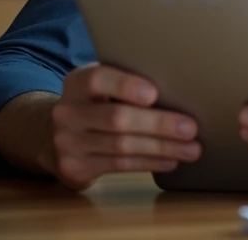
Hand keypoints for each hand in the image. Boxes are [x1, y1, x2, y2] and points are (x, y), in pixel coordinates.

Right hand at [45, 63, 202, 189]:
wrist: (57, 136)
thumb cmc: (96, 104)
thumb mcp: (102, 87)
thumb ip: (127, 83)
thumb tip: (180, 89)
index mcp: (77, 82)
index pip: (97, 79)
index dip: (125, 85)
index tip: (154, 93)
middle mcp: (67, 112)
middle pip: (117, 118)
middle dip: (158, 124)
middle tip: (191, 128)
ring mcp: (68, 142)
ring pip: (121, 145)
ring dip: (161, 148)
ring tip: (190, 149)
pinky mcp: (75, 167)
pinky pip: (119, 165)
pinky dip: (149, 163)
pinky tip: (170, 161)